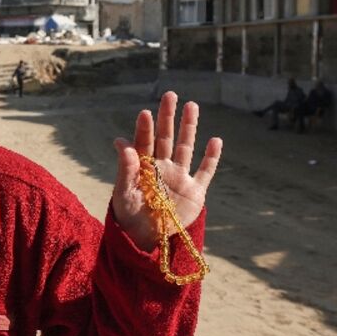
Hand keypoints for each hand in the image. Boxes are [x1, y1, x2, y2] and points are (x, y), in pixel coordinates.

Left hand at [112, 92, 221, 250]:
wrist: (147, 241)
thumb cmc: (129, 216)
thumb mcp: (123, 193)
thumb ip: (124, 168)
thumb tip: (120, 142)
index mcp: (143, 167)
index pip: (144, 143)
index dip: (145, 129)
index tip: (145, 113)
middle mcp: (162, 167)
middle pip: (166, 138)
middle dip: (168, 117)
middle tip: (170, 94)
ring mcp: (179, 178)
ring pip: (186, 148)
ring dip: (189, 128)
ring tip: (191, 106)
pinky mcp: (195, 192)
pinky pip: (205, 172)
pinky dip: (211, 157)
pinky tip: (216, 140)